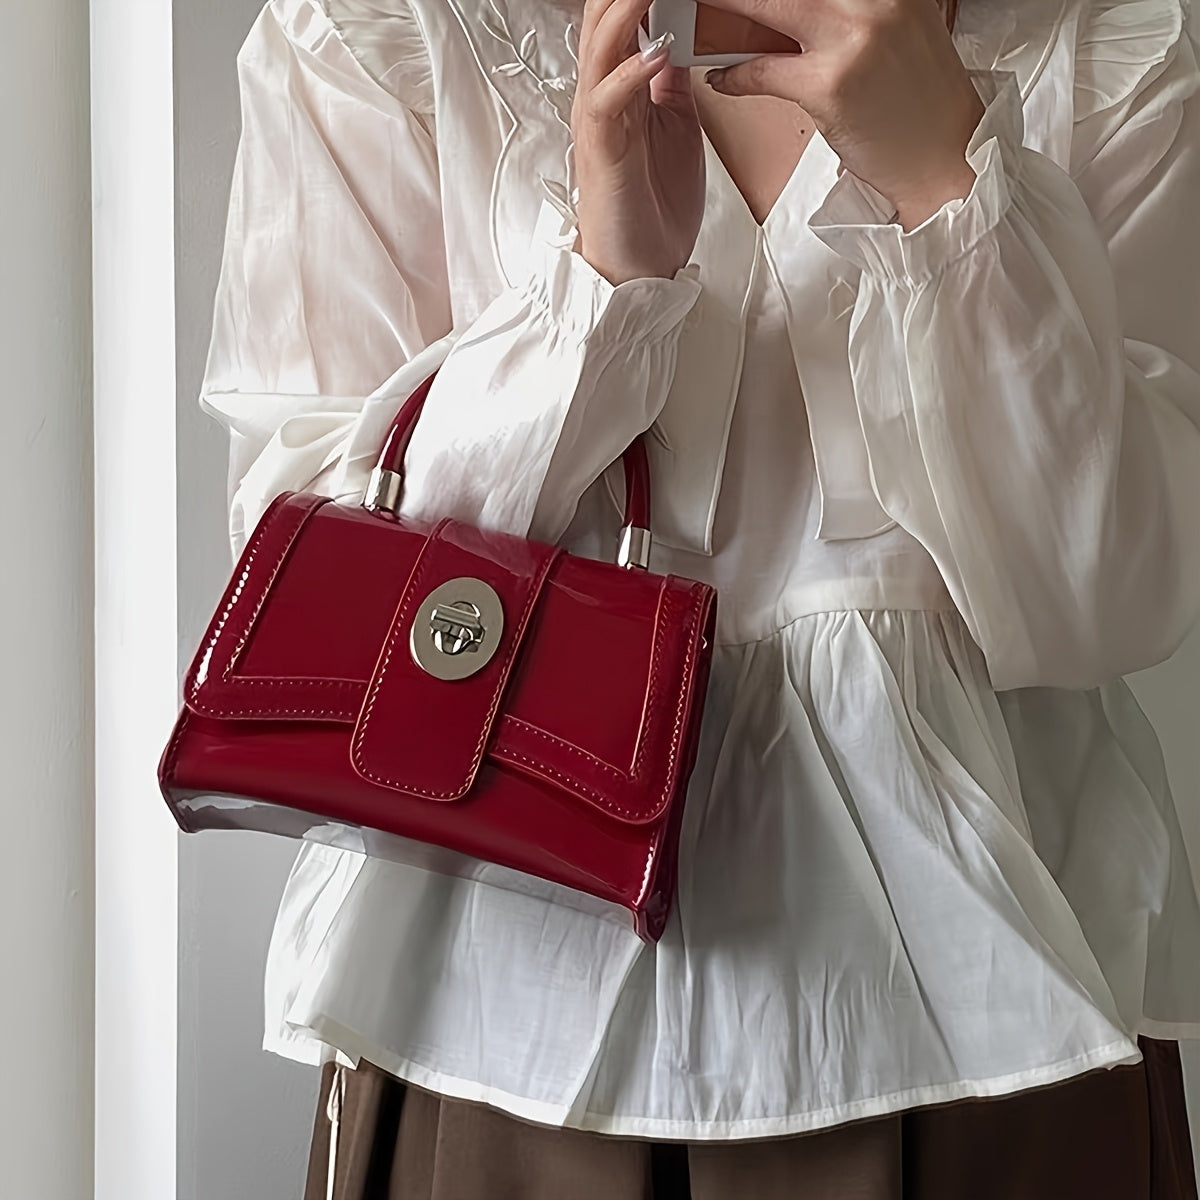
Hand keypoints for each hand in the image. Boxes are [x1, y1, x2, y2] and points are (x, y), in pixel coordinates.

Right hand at [572, 0, 705, 283]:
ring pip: (600, 46)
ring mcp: (599, 119)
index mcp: (623, 85)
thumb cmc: (656, 204)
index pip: (624, 17)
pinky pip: (607, 99)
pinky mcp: (600, 148)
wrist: (641, 265)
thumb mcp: (678, 126)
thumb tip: (683, 38)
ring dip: (628, 10)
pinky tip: (658, 51)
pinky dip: (632, 72)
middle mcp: (604, 93)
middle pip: (604, 18)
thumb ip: (674, 82)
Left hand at [700, 0, 985, 229]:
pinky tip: (721, 78)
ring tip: (701, 22)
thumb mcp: (897, 29)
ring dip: (724, 14)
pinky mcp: (828, 85)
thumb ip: (851, 9)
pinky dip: (733, 76)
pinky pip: (760, 71)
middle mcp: (873, 0)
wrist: (944, 157)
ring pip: (765, 8)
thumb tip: (788, 9)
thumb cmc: (917, 101)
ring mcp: (851, 39)